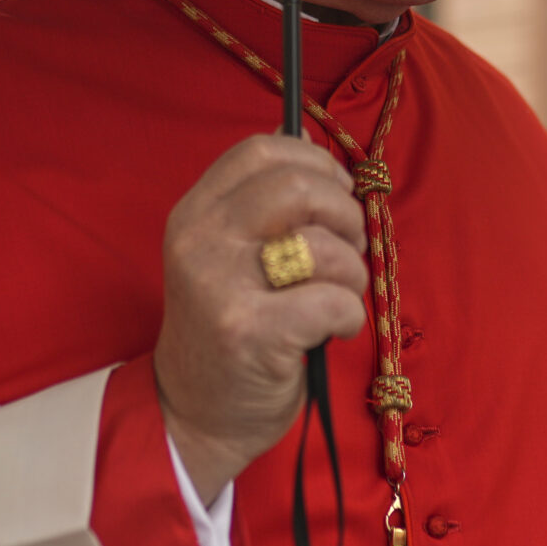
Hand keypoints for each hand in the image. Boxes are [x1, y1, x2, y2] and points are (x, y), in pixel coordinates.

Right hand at [156, 134, 369, 502]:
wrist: (193, 415)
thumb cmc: (228, 330)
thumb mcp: (227, 254)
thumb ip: (260, 200)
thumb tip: (301, 131)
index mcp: (196, 213)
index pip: (261, 150)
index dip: (315, 162)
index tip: (337, 193)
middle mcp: (201, 241)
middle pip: (297, 187)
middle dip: (345, 214)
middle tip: (349, 247)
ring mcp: (221, 286)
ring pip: (322, 245)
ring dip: (352, 272)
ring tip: (339, 296)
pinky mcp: (251, 333)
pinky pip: (333, 301)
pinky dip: (350, 315)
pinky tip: (334, 330)